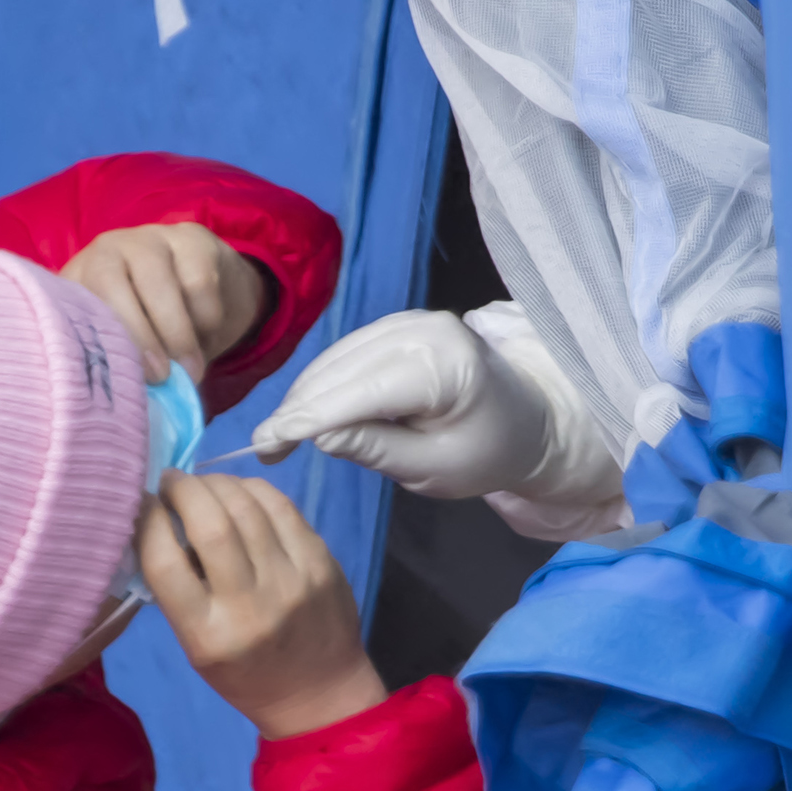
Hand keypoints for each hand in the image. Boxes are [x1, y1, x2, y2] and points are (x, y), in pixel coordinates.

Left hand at [63, 223, 272, 383]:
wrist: (201, 281)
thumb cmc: (149, 325)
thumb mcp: (124, 341)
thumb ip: (117, 362)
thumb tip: (120, 411)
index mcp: (79, 278)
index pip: (73, 301)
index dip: (96, 341)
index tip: (123, 380)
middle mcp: (106, 249)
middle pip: (110, 284)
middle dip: (138, 336)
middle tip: (161, 377)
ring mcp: (149, 239)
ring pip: (161, 285)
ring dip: (180, 336)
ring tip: (192, 370)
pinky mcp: (192, 237)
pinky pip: (200, 284)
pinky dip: (207, 320)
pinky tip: (206, 336)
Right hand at [139, 474, 386, 737]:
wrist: (318, 694)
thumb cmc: (245, 673)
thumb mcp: (196, 645)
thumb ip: (179, 588)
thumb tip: (163, 520)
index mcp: (207, 634)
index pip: (165, 561)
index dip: (148, 519)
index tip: (143, 502)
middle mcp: (249, 606)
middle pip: (210, 524)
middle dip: (184, 489)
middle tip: (172, 482)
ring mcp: (291, 581)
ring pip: (247, 506)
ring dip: (216, 483)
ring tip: (203, 484)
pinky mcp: (321, 563)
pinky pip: (282, 507)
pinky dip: (252, 488)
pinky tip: (239, 491)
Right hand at [248, 302, 627, 535]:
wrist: (528, 419)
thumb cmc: (487, 452)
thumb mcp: (433, 470)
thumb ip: (375, 450)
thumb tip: (318, 434)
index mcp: (442, 366)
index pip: (358, 392)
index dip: (305, 420)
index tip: (263, 446)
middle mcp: (424, 329)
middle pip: (339, 370)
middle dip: (297, 410)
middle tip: (264, 450)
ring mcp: (411, 320)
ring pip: (336, 358)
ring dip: (305, 396)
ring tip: (281, 437)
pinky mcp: (400, 324)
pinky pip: (348, 351)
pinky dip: (324, 381)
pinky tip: (308, 412)